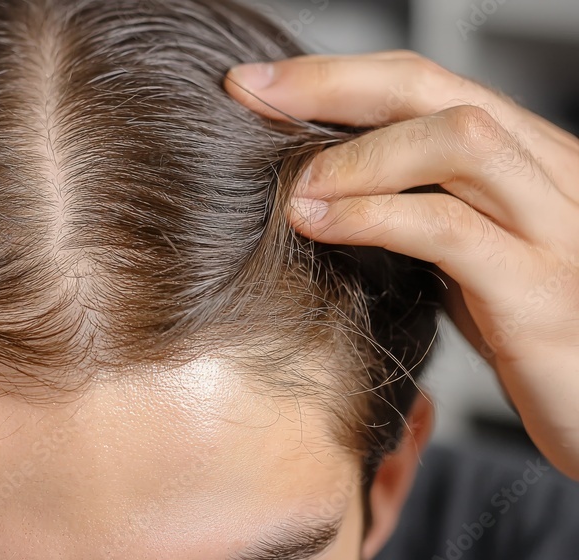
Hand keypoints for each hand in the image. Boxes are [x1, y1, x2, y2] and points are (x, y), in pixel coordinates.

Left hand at [225, 51, 578, 478]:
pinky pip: (450, 230)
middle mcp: (551, 175)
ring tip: (291, 184)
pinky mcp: (541, 292)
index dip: (338, 73)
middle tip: (250, 94)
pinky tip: (317, 223)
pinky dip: (373, 216)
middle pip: (435, 89)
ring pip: (458, 140)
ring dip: (357, 154)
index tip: (258, 81)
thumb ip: (420, 212)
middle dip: (332, 83)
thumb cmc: (531, 336)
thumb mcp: (472, 258)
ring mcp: (556, 229)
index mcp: (527, 159)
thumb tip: (319, 187)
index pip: (427, 83)